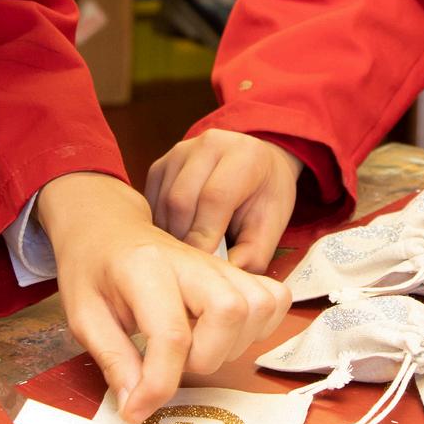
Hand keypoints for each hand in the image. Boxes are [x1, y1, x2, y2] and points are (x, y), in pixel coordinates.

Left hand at [41, 172, 291, 423]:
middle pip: (231, 311)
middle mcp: (192, 261)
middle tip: (174, 363)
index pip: (171, 333)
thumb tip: (137, 408)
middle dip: (207, 358)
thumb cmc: (93, 270)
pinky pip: (272, 300)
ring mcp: (219, 265)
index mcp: (145, 268)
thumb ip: (114, 361)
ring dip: (233, 344)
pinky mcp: (235, 273)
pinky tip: (222, 335)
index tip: (137, 409)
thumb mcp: (83, 316)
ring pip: (259, 306)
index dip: (158, 385)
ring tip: (197, 348)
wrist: (108, 229)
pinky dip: (257, 327)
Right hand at [146, 129, 302, 271]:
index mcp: (244, 155)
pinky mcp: (161, 164)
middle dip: (184, 240)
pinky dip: (161, 226)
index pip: (215, 197)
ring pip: (163, 203)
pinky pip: (152, 202)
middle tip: (192, 269)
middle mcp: (209, 145)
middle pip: (181, 200)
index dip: (205, 236)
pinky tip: (176, 239)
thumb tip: (223, 279)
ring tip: (186, 256)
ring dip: (170, 236)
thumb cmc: (265, 197)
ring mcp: (181, 151)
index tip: (202, 268)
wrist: (259, 165)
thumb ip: (252, 254)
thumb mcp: (271, 226)